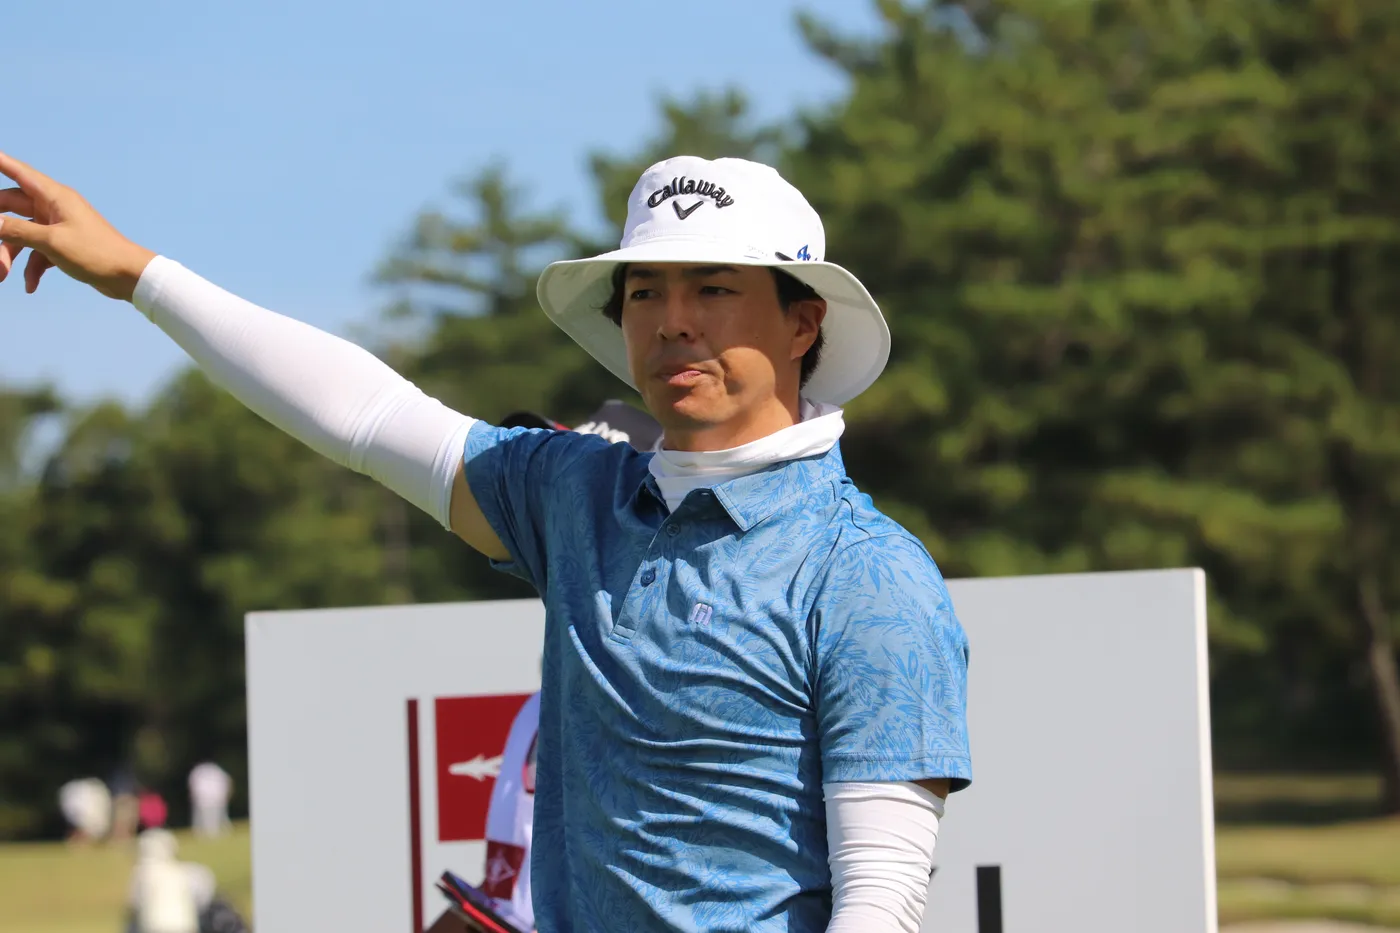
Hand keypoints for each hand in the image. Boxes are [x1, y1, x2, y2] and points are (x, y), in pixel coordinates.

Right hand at [0, 152, 156, 301]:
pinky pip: (37, 252)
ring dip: (9, 253)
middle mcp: (54, 207)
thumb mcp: (51, 242)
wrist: (128, 276)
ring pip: (21, 233)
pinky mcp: (62, 245)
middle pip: (10, 206)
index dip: (0, 161)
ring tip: (3, 275)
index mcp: (54, 196)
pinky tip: (30, 285)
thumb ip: (18, 231)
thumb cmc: (95, 253)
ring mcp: (57, 226)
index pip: (18, 172)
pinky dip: (31, 267)